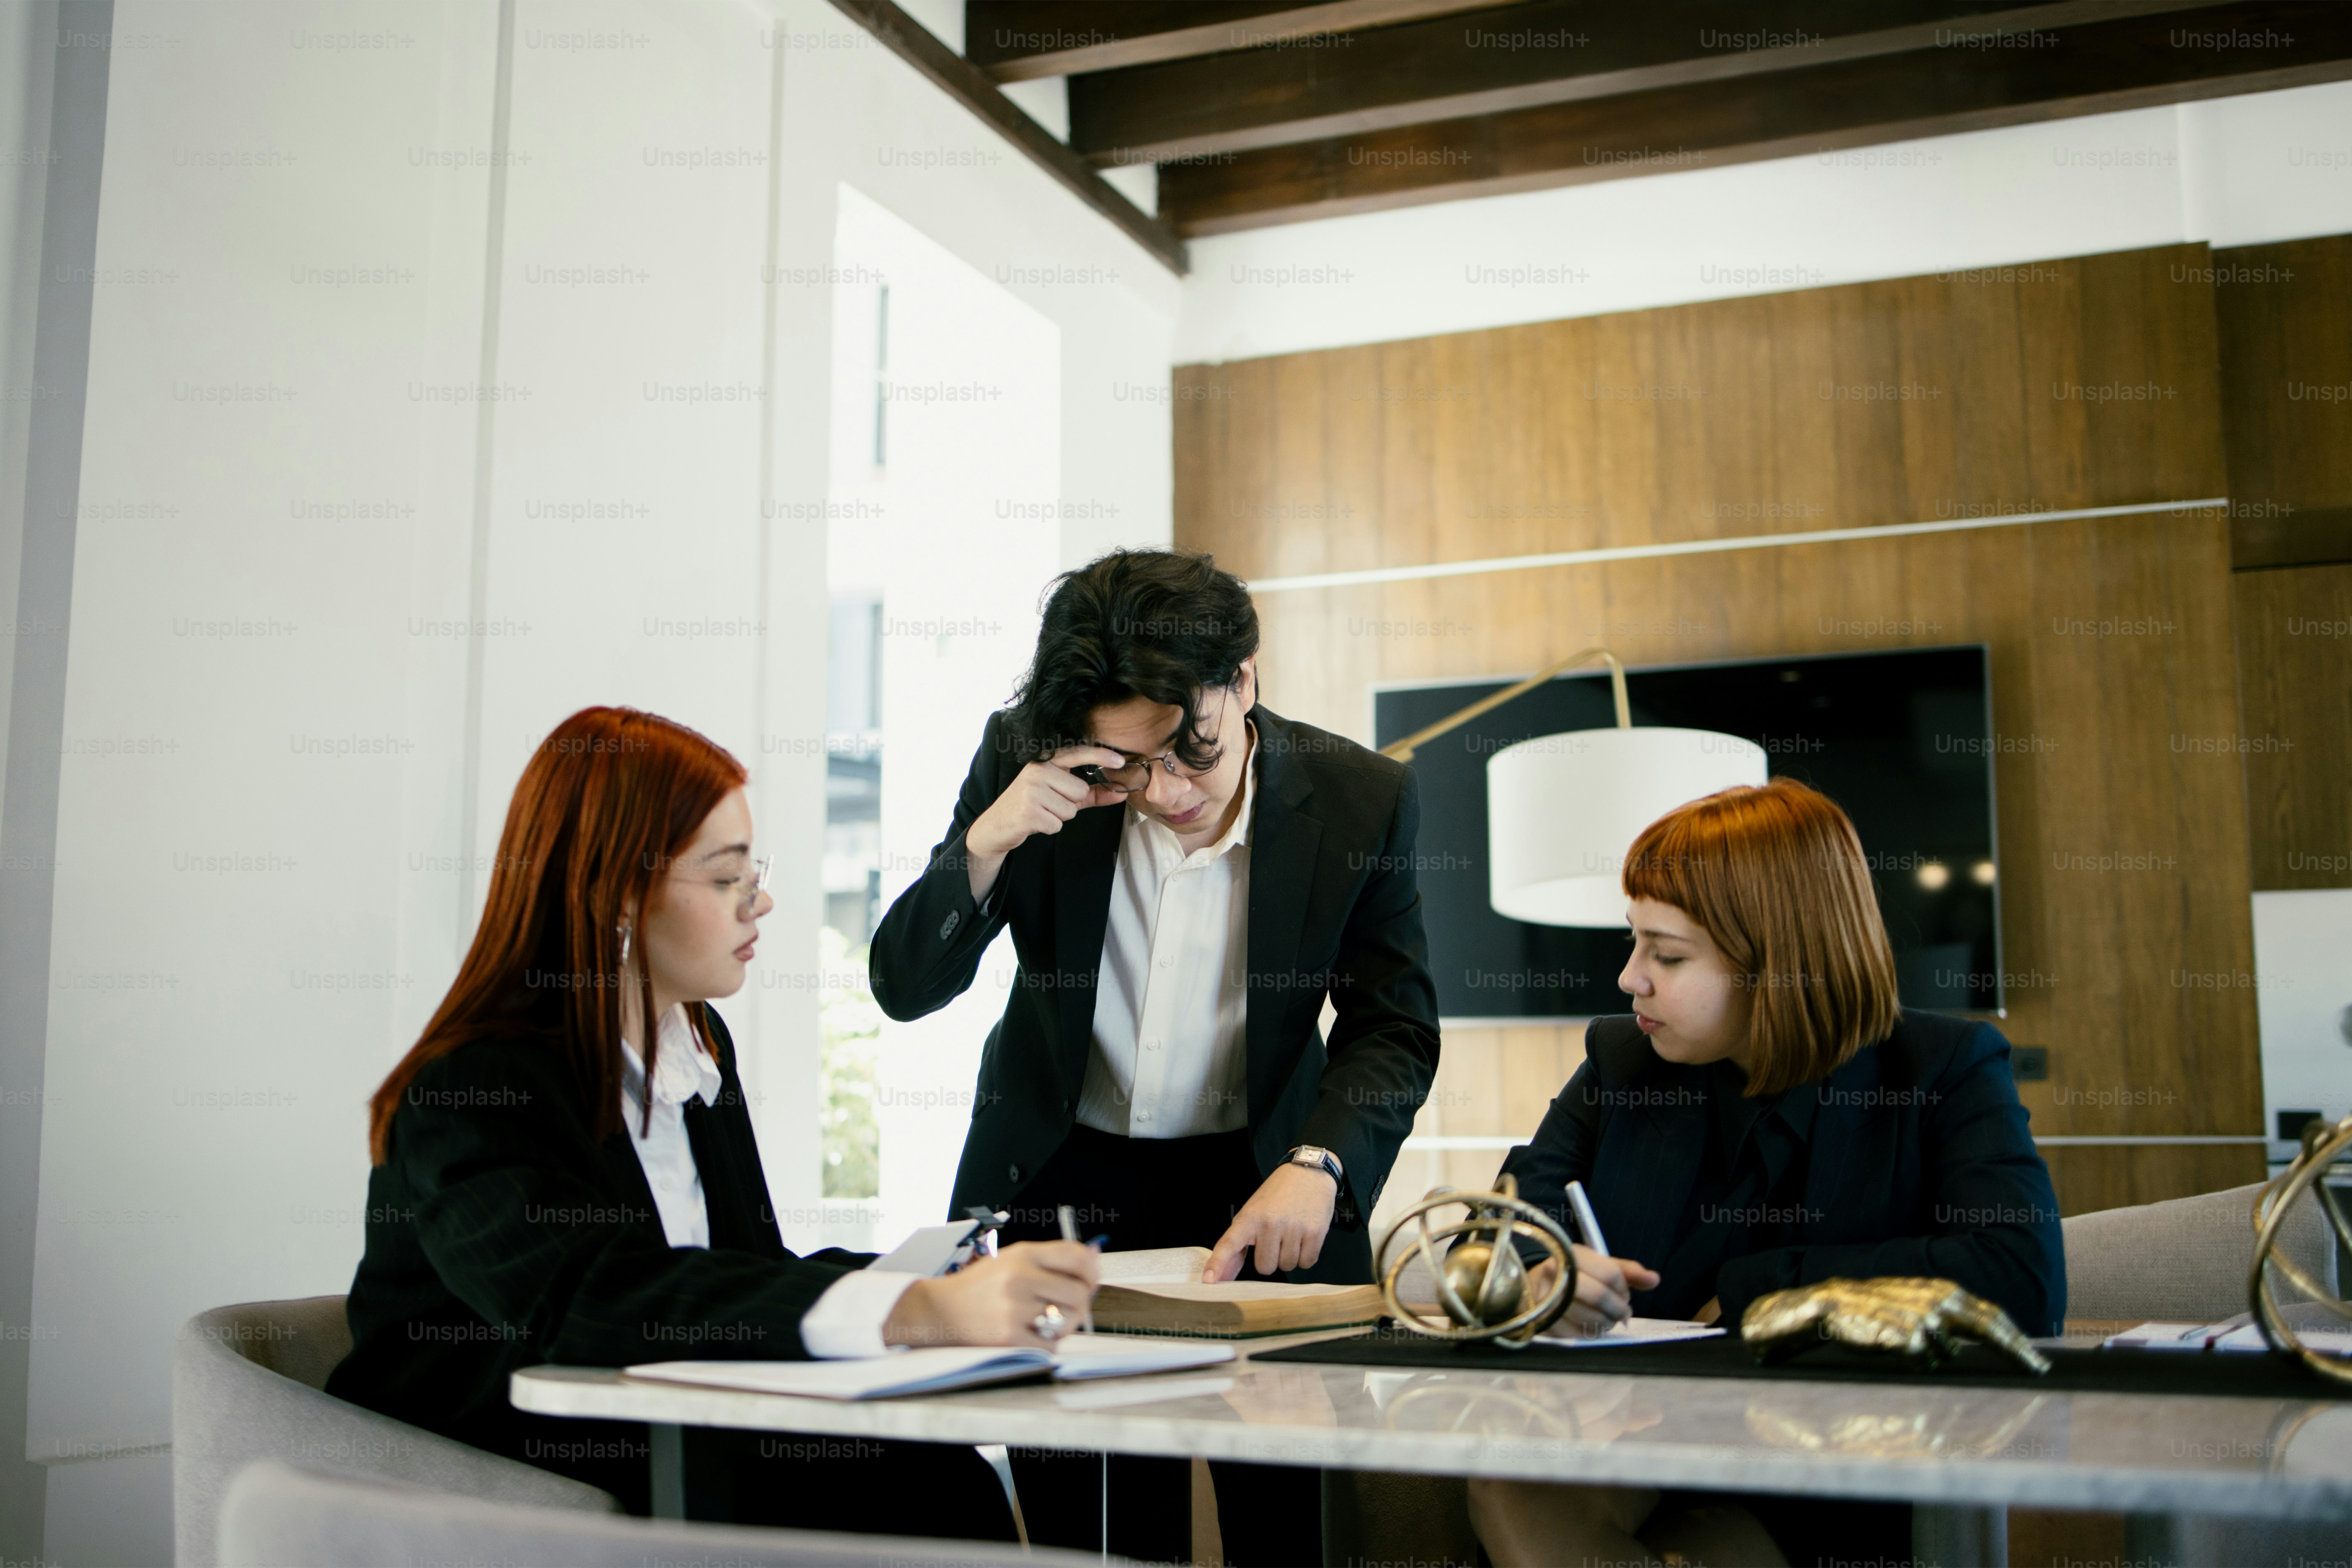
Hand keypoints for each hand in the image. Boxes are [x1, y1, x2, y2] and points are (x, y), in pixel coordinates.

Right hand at [882, 1241, 1097, 1349]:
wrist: (939, 1310)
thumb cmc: (980, 1286)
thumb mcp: (1012, 1259)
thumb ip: (1051, 1259)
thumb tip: (1094, 1260)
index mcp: (1023, 1254)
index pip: (1077, 1257)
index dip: (1093, 1271)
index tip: (1091, 1280)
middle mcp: (1019, 1278)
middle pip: (1078, 1293)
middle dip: (1079, 1303)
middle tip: (1067, 1307)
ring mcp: (1014, 1309)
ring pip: (1067, 1321)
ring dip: (1063, 1324)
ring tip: (1044, 1320)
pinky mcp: (1009, 1337)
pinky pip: (1051, 1344)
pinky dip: (1047, 1342)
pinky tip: (1030, 1333)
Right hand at [964, 745, 1131, 902]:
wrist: (996, 825)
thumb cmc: (1031, 806)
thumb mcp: (1059, 795)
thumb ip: (1090, 793)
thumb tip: (1120, 793)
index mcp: (1044, 762)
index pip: (1077, 753)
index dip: (1100, 756)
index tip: (1120, 761)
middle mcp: (1037, 771)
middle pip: (1079, 790)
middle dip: (1070, 804)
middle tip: (1048, 804)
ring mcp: (1031, 790)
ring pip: (1070, 809)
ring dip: (1059, 817)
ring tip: (1041, 812)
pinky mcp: (1028, 811)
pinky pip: (1057, 824)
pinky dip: (1049, 827)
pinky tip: (1035, 821)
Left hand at [1205, 1163, 1336, 1280]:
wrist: (1307, 1172)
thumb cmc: (1277, 1195)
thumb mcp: (1252, 1212)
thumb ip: (1238, 1244)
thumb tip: (1221, 1276)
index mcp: (1250, 1217)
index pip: (1228, 1244)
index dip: (1217, 1263)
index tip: (1208, 1281)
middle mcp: (1270, 1223)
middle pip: (1265, 1267)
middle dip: (1270, 1258)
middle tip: (1276, 1238)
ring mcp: (1293, 1228)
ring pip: (1287, 1266)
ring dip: (1289, 1256)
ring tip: (1291, 1233)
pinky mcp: (1314, 1232)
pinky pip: (1306, 1262)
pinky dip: (1305, 1256)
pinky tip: (1304, 1237)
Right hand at [1528, 1245, 1659, 1337]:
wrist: (1537, 1286)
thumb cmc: (1576, 1275)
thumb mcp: (1600, 1266)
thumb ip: (1628, 1272)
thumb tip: (1654, 1279)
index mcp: (1572, 1254)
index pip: (1609, 1272)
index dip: (1623, 1287)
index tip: (1625, 1293)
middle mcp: (1555, 1272)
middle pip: (1599, 1295)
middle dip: (1618, 1308)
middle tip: (1623, 1313)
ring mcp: (1547, 1298)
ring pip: (1590, 1317)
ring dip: (1607, 1322)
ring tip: (1608, 1318)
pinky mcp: (1545, 1320)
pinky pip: (1578, 1334)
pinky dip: (1591, 1333)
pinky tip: (1592, 1326)